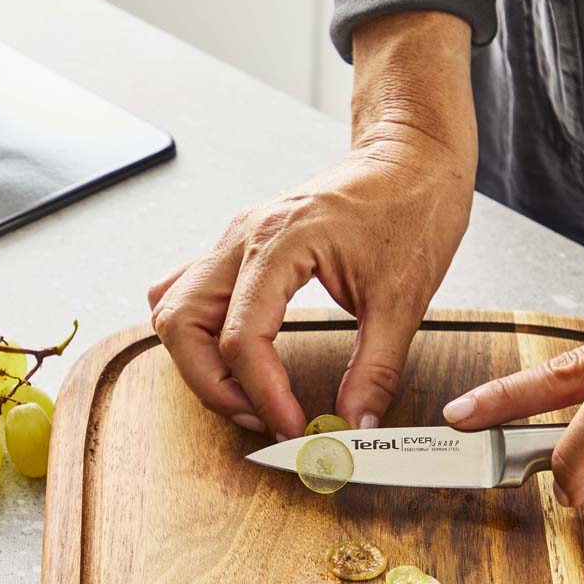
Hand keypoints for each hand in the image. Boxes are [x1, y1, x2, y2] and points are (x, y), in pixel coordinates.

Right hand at [149, 12, 476, 438]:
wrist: (411, 154)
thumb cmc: (410, 205)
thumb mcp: (404, 299)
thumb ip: (375, 369)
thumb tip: (355, 424)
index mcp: (280, 242)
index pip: (241, 338)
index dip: (263, 395)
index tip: (293, 429)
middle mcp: (243, 237)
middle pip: (181, 324)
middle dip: (213, 385)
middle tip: (261, 418)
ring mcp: (235, 238)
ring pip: (172, 308)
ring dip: (197, 362)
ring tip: (247, 395)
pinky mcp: (240, 246)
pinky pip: (188, 291)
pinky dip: (199, 333)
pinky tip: (237, 357)